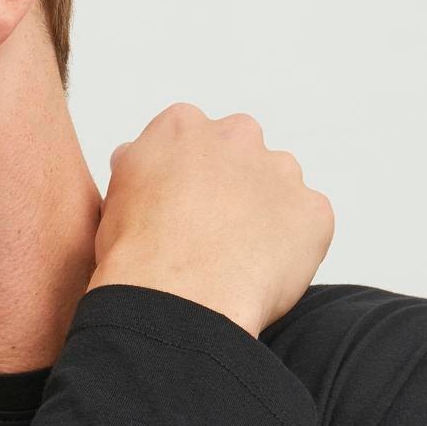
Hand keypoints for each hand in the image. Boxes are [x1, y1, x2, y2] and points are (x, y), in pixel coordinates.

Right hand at [87, 102, 334, 335]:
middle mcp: (235, 135)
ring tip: (237, 259)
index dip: (187, 176)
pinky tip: (262, 273)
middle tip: (211, 233)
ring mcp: (280, 170)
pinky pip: (308, 225)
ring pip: (279, 186)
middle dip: (231, 185)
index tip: (181, 207)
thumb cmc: (137, 256)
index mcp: (181, 126)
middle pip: (241, 153)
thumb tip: (147, 165)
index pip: (191, 139)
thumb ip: (139, 167)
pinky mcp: (313, 210)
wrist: (176, 299)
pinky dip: (292, 246)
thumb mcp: (113, 198)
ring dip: (264, 213)